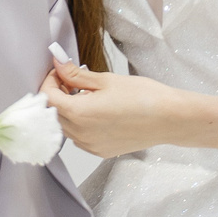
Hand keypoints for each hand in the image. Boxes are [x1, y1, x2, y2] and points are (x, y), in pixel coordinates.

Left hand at [45, 62, 191, 157]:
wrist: (170, 119)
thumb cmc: (143, 97)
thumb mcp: (106, 80)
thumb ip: (76, 75)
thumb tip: (58, 64)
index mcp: (79, 114)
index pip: (48, 97)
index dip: (50, 81)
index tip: (60, 71)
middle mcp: (81, 134)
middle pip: (54, 113)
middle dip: (58, 95)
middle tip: (72, 79)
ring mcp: (90, 146)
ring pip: (66, 127)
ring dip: (68, 110)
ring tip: (87, 95)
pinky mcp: (101, 151)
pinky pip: (80, 137)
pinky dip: (80, 123)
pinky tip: (97, 111)